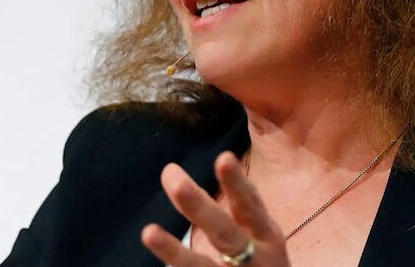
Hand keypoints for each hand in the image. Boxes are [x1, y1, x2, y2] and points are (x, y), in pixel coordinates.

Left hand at [141, 151, 290, 266]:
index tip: (223, 158)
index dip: (237, 184)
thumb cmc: (264, 264)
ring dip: (175, 252)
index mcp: (266, 237)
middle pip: (226, 233)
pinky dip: (173, 263)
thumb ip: (235, 208)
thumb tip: (185, 180)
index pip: (250, 206)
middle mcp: (257, 260)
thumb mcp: (261, 237)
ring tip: (148, 232)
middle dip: (200, 208)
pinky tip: (151, 243)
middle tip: (175, 181)